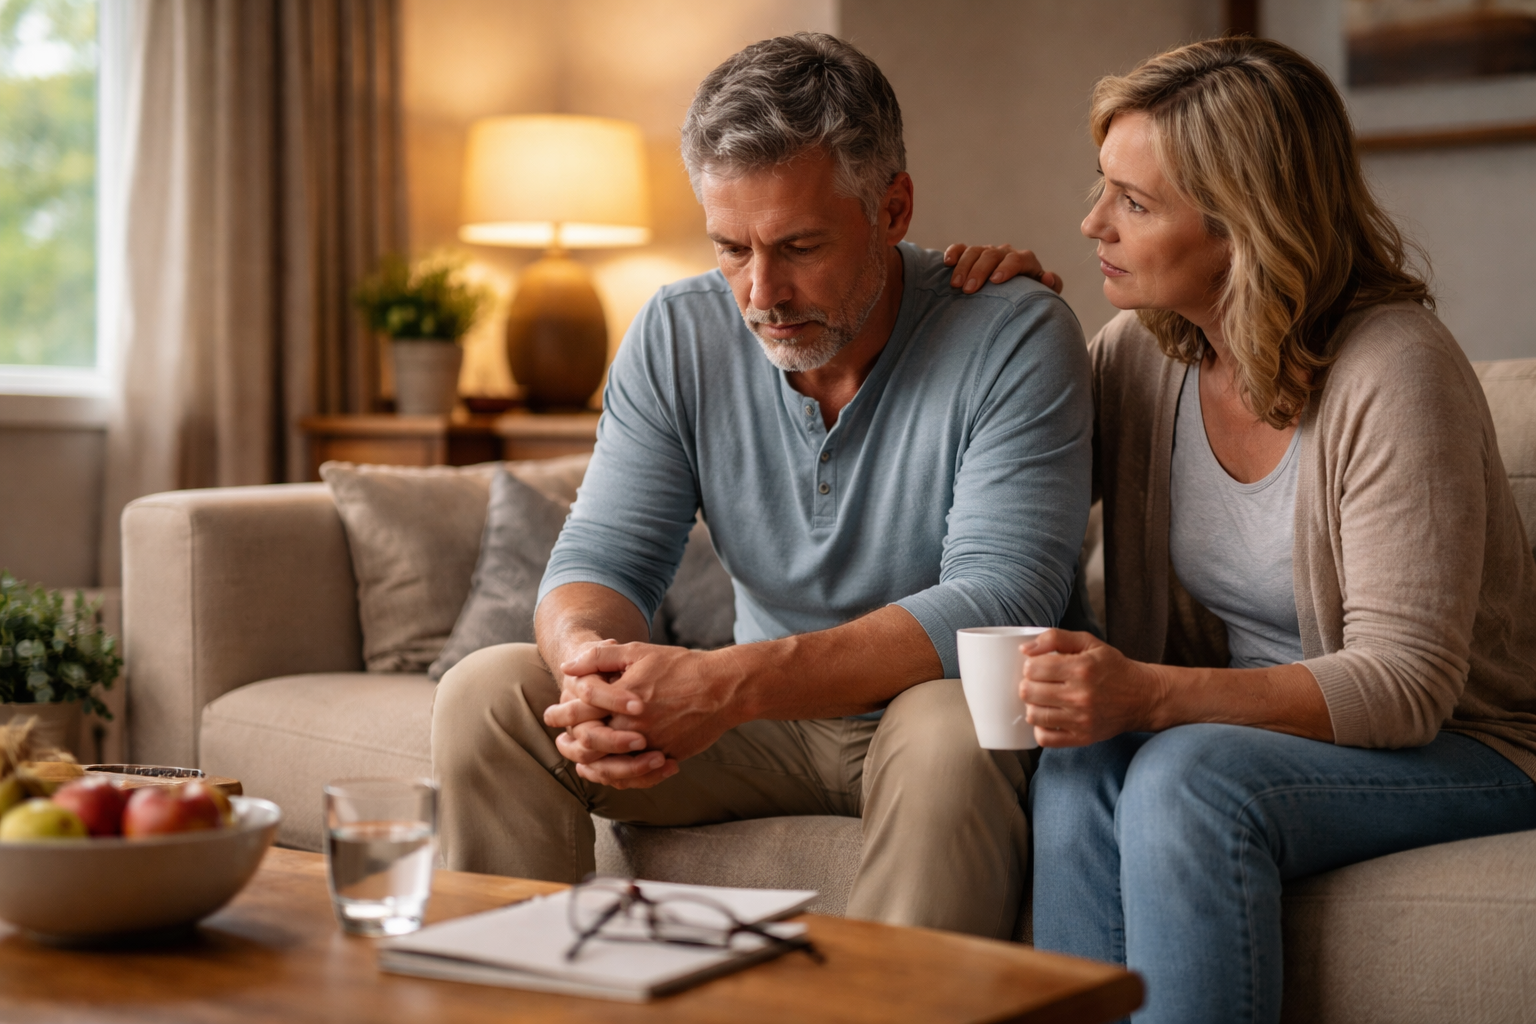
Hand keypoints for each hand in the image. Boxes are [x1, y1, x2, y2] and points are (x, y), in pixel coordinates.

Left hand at [544, 642, 742, 788]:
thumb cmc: (680, 666)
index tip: (550, 715)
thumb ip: (600, 657)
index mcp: (621, 699)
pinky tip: (613, 771)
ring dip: (592, 766)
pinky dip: (621, 776)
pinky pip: (638, 775)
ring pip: (611, 766)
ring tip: (581, 763)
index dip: (561, 713)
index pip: (580, 711)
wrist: (723, 688)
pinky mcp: (667, 756)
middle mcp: (633, 726)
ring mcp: (650, 745)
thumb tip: (568, 666)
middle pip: (590, 744)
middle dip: (570, 744)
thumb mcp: (639, 651)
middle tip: (561, 742)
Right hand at [943, 243, 1062, 294]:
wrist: (1013, 299)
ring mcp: (987, 253)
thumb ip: (1052, 286)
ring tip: (956, 286)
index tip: (995, 281)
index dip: (1007, 267)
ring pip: (975, 251)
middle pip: (992, 255)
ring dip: (964, 267)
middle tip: (968, 290)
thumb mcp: (1043, 295)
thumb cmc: (1028, 299)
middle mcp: (1006, 253)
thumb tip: (1047, 276)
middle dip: (979, 271)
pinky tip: (947, 263)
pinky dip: (954, 253)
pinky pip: (961, 249)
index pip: (1018, 259)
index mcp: (1025, 261)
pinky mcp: (971, 255)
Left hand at [1020, 629, 1166, 746]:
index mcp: (1081, 668)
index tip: (1038, 666)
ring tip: (1043, 699)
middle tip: (1039, 683)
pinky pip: (1045, 739)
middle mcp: (1080, 696)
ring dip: (1033, 705)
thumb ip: (1055, 638)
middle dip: (1028, 684)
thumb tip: (1025, 649)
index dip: (1030, 665)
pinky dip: (1041, 729)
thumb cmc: (1113, 667)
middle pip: (1028, 692)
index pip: (1033, 668)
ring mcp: (1081, 720)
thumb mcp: (1089, 642)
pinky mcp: (1083, 738)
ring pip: (1033, 715)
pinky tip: (1049, 717)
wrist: (1143, 697)